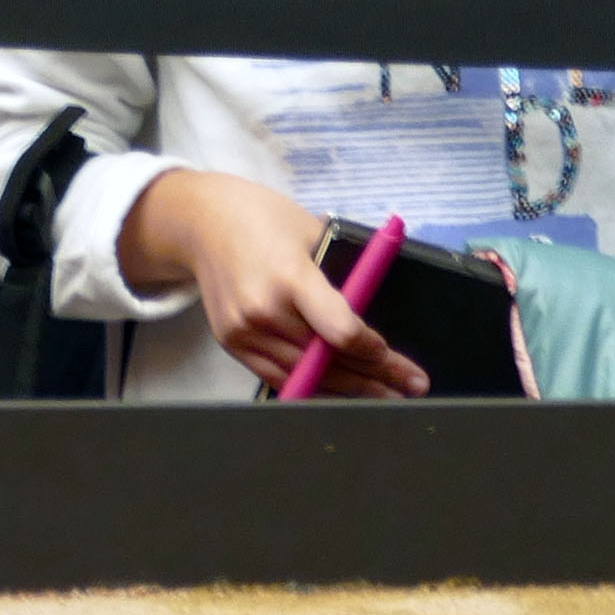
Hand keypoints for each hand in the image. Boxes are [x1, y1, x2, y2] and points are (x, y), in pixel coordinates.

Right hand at [115, 167, 423, 397]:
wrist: (203, 222)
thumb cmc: (265, 219)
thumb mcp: (313, 232)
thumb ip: (342, 273)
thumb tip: (377, 308)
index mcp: (290, 275)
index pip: (338, 330)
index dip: (371, 350)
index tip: (392, 356)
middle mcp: (264, 310)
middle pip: (327, 359)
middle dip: (374, 376)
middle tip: (411, 385)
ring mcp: (244, 332)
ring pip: (305, 376)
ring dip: (348, 389)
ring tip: (384, 395)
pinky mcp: (233, 344)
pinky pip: (278, 377)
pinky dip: (312, 386)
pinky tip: (341, 391)